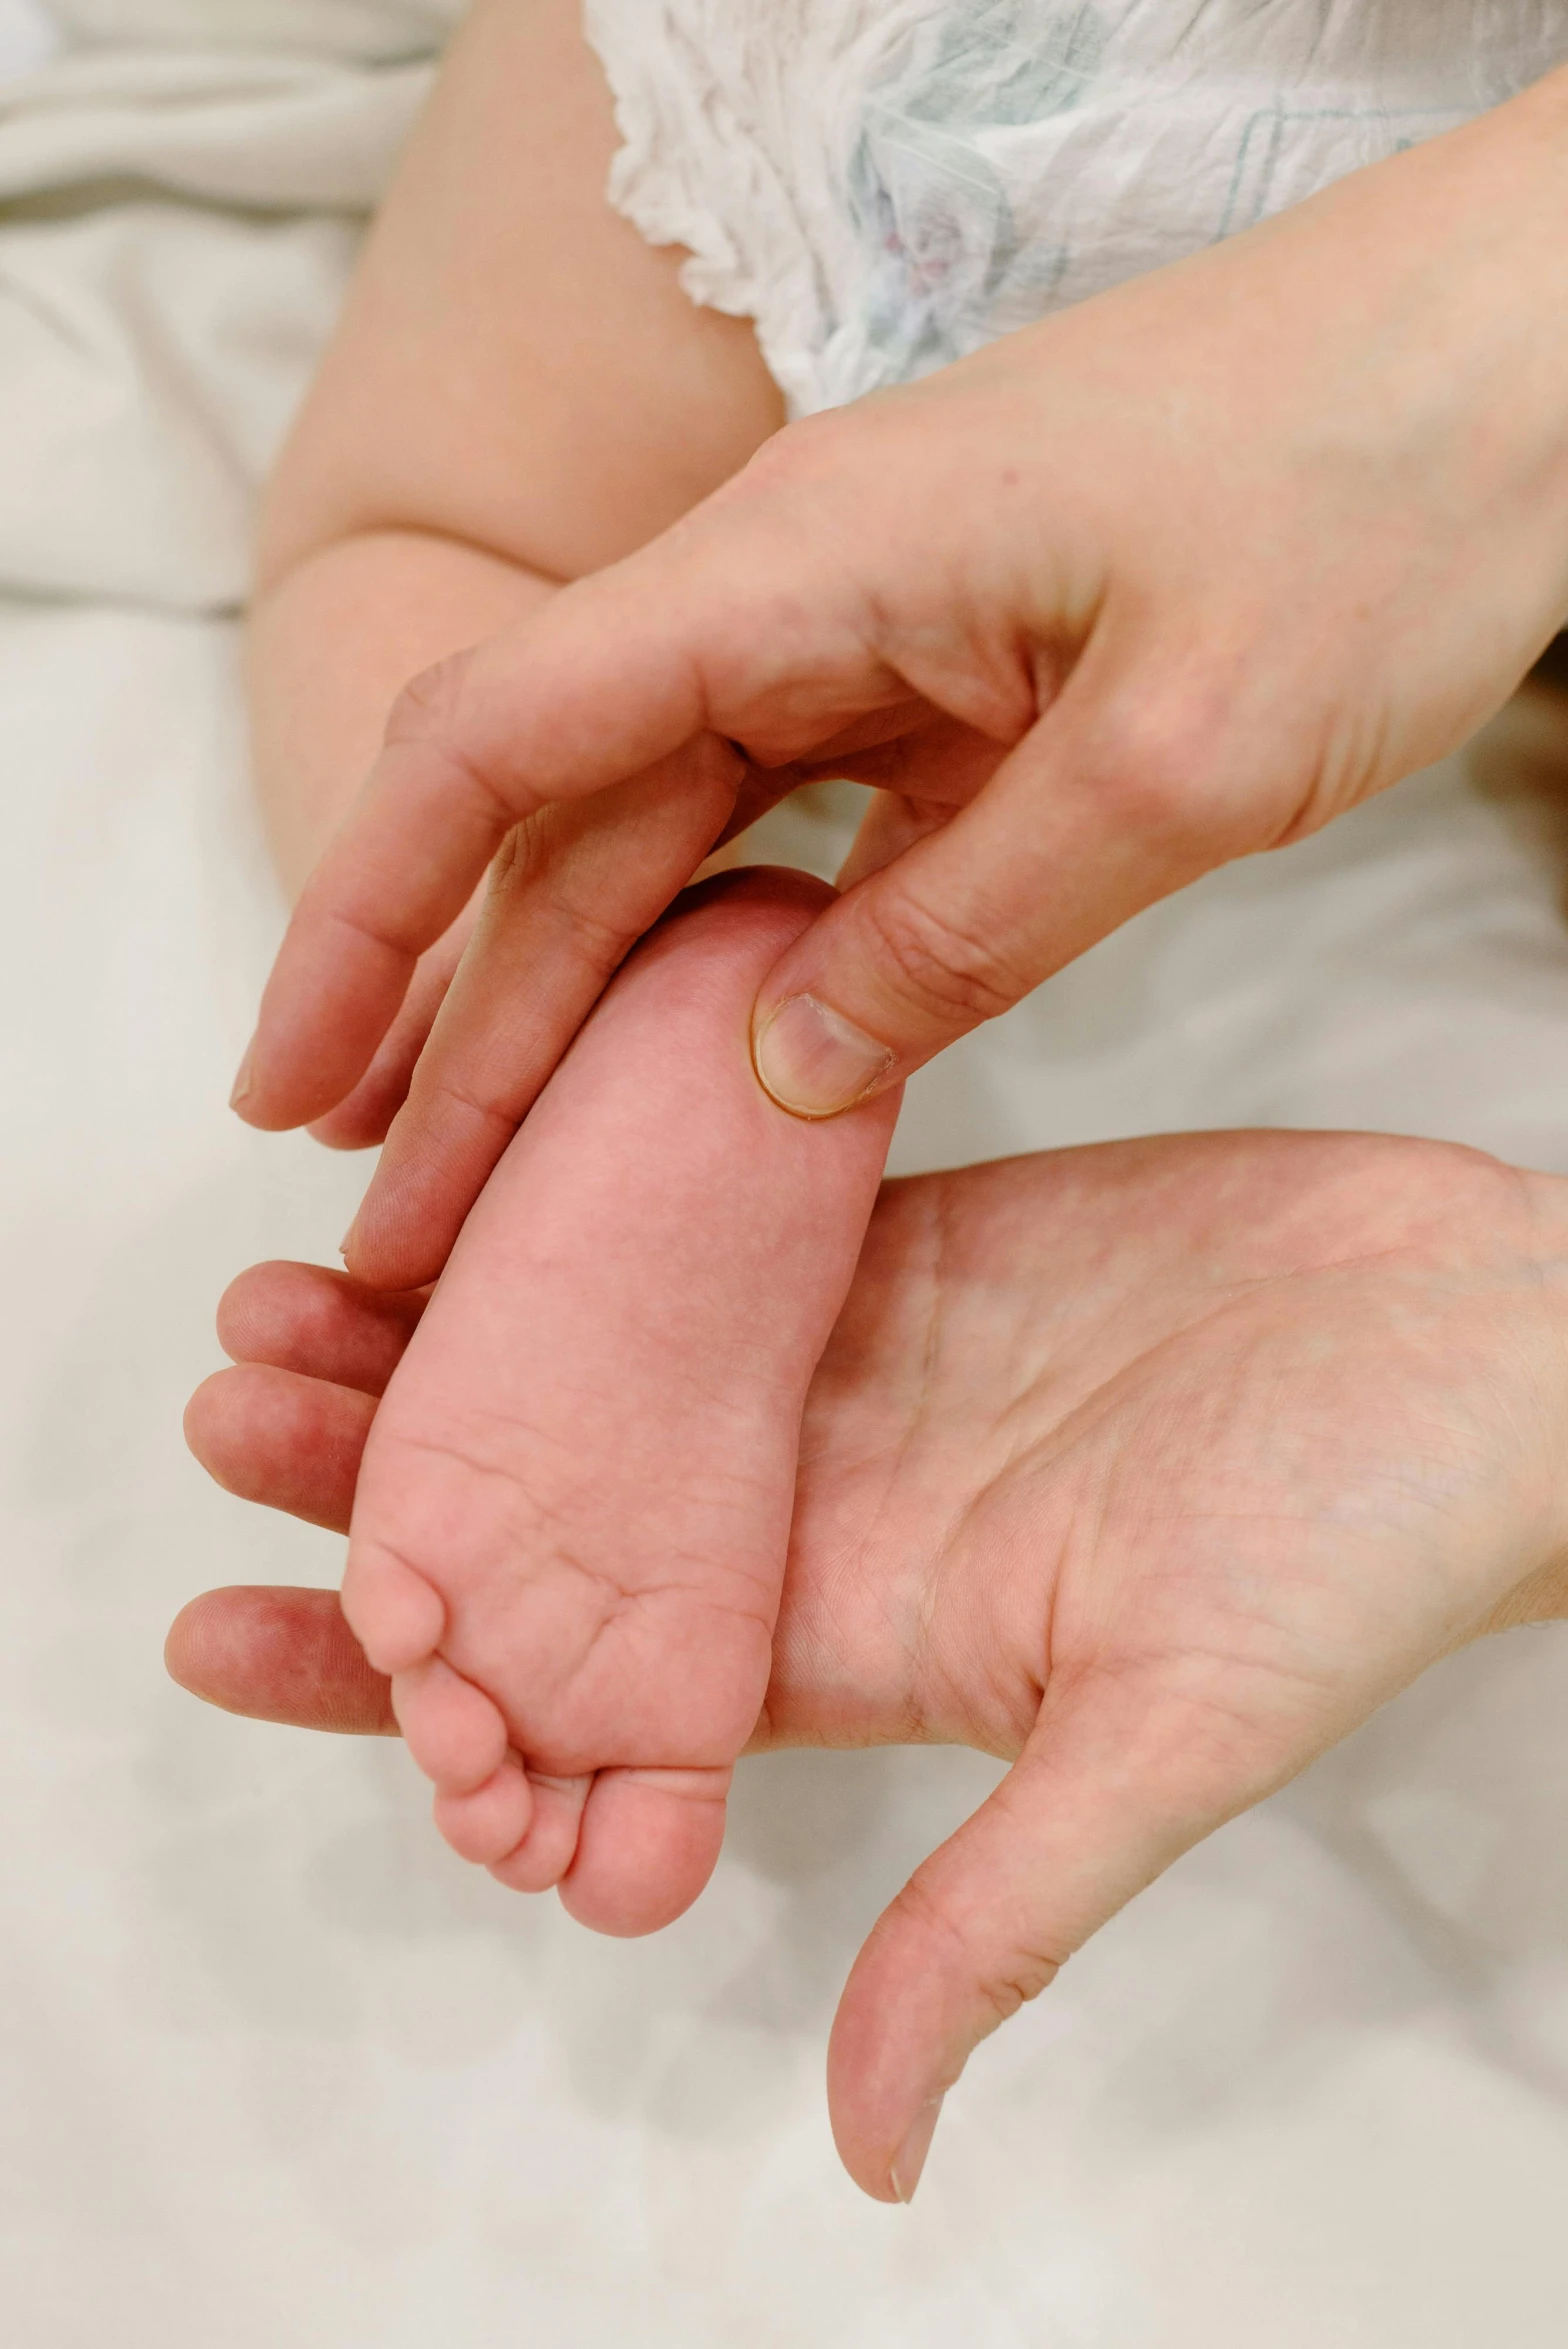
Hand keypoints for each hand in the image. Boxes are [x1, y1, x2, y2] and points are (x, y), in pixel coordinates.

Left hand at [176, 1130, 1567, 2200]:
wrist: (1491, 1346)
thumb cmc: (1368, 1545)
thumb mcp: (1173, 1738)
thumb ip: (1002, 1915)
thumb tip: (872, 2149)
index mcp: (855, 1640)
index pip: (573, 1691)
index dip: (397, 1683)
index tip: (229, 1634)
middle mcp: (827, 1506)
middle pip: (553, 1512)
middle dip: (382, 1477)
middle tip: (227, 1410)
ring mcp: (860, 1362)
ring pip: (602, 1356)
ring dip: (452, 1331)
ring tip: (290, 1293)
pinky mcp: (908, 1233)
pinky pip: (708, 1218)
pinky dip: (589, 1204)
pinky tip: (478, 1168)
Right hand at [231, 77, 1567, 1285]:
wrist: (1521, 352)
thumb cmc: (1376, 495)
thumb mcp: (1179, 760)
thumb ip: (968, 930)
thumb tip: (779, 1075)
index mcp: (799, 564)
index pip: (492, 743)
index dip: (365, 921)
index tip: (291, 1082)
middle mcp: (794, 587)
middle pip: (560, 825)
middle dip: (459, 1028)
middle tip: (389, 1221)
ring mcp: (871, 629)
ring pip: (668, 842)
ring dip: (578, 1009)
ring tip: (493, 1180)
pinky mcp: (952, 673)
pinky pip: (796, 831)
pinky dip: (729, 956)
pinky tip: (691, 1071)